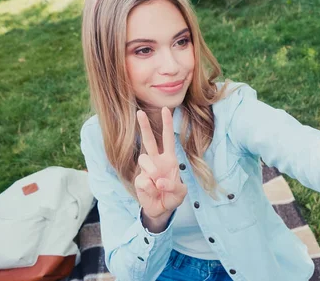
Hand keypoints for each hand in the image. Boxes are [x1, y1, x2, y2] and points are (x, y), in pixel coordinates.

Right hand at [134, 107, 187, 223]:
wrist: (161, 210)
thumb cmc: (172, 197)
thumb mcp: (180, 193)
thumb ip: (173, 186)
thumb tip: (159, 181)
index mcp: (169, 160)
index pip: (168, 139)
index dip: (167, 125)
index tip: (165, 109)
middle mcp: (156, 161)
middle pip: (149, 141)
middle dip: (144, 126)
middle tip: (140, 113)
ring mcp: (146, 170)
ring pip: (144, 160)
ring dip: (153, 172)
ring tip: (159, 185)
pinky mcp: (139, 180)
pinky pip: (143, 180)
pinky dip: (150, 188)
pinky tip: (153, 193)